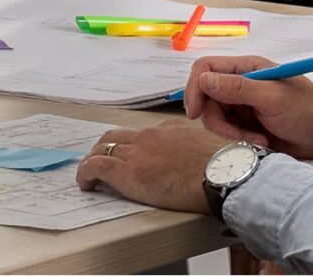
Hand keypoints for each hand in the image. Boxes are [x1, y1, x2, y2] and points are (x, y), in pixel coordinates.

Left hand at [74, 119, 231, 212]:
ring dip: (94, 160)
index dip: (132, 146)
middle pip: (117, 137)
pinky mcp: (128, 171)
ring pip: (103, 149)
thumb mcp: (211, 149)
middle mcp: (149, 136)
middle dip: (106, 148)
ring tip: (90, 174)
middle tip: (102, 160)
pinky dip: (85, 173)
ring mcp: (137, 152)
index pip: (142, 134)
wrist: (224, 174)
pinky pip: (96, 167)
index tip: (132, 156)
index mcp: (170, 129)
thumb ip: (199, 152)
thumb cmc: (226, 168)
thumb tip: (207, 164)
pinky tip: (86, 183)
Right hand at [184, 55, 312, 159]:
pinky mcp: (246, 124)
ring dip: (231, 133)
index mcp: (246, 68)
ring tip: (257, 140)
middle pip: (206, 98)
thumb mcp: (273, 98)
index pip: (205, 69)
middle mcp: (240, 83)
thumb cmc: (308, 110)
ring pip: (215, 118)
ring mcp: (242, 105)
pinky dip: (239, 140)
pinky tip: (260, 142)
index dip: (194, 88)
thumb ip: (238, 87)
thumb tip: (203, 80)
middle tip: (238, 136)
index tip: (194, 112)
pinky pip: (227, 132)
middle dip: (218, 120)